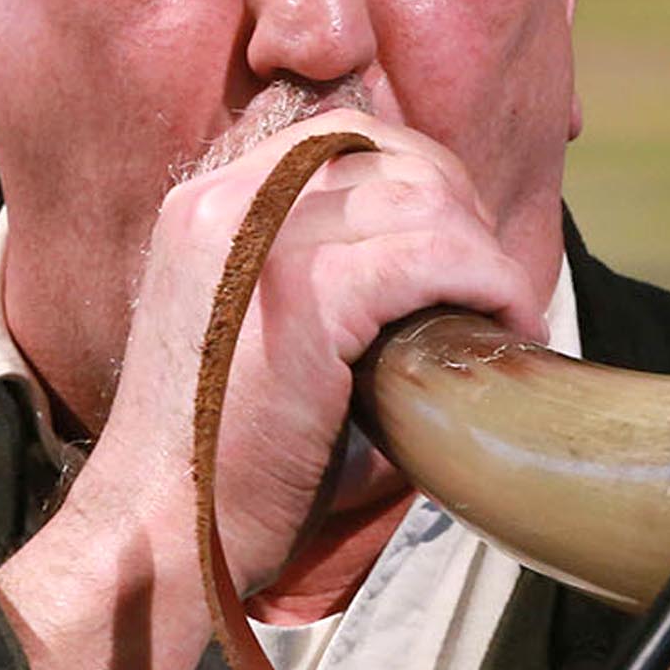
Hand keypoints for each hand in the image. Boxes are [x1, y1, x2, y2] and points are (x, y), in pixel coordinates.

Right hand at [0, 112, 545, 669]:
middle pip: (390, 152)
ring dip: (484, 255)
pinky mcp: (303, 294)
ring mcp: (258, 238)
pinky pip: (432, 256)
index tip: (456, 252)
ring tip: (504, 315)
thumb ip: (324, 273)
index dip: (421, 180)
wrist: (165, 533)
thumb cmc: (226, 458)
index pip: (342, 136)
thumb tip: (440, 255)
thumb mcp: (260, 334)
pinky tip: (501, 328)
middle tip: (489, 287)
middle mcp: (224, 199)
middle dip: (462, 210)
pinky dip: (486, 285)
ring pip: (422, 198)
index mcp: (208, 204)